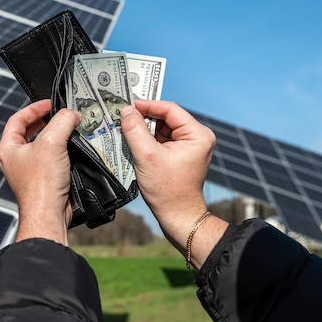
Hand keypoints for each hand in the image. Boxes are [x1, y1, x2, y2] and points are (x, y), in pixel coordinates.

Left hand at [0, 99, 81, 244]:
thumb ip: (62, 121)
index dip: (34, 108)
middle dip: (47, 121)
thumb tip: (72, 114)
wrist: (49, 215)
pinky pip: (54, 159)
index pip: (18, 118)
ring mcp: (30, 170)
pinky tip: (75, 148)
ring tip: (71, 128)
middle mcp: (17, 159)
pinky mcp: (45, 179)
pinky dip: (64, 151)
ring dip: (58, 136)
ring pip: (44, 145)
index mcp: (8, 148)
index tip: (50, 103)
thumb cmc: (41, 185)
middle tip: (62, 115)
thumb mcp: (52, 142)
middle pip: (30, 130)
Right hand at [120, 100, 227, 268]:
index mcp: (197, 134)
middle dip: (145, 118)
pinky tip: (135, 143)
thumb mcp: (147, 156)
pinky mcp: (181, 154)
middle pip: (166, 117)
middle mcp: (198, 137)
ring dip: (145, 129)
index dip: (148, 105)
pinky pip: (163, 139)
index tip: (128, 105)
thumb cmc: (168, 190)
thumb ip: (135, 130)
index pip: (170, 109)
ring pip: (163, 128)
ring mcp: (190, 146)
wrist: (178, 216)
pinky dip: (148, 139)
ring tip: (127, 131)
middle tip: (124, 117)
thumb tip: (126, 110)